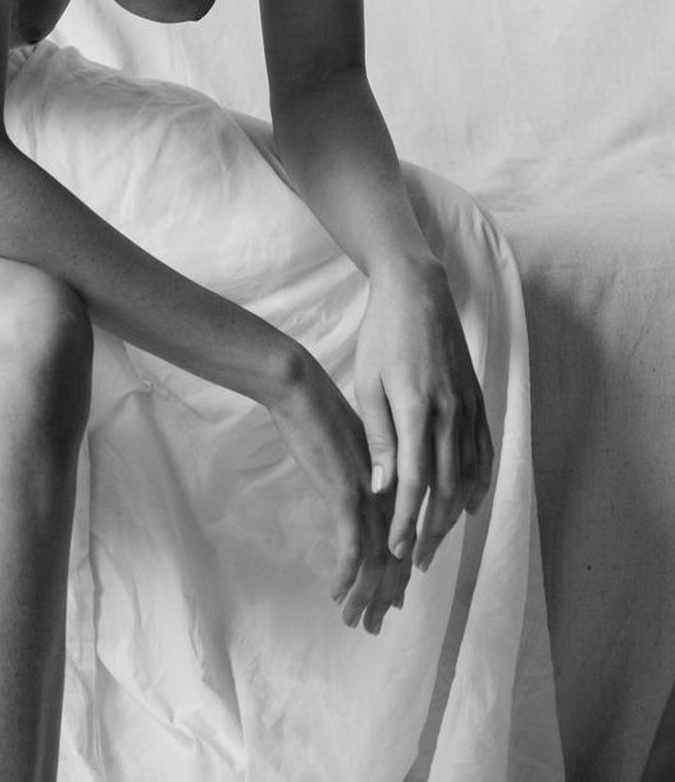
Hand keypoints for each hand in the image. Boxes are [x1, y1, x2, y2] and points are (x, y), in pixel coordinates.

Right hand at [269, 350, 410, 632]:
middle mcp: (389, 494)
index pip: (402, 542)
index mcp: (392, 484)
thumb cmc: (319, 413)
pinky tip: (336, 594)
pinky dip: (346, 576)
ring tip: (355, 621)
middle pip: (394, 559)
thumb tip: (362, 503)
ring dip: (365, 596)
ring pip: (376, 561)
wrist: (301, 389)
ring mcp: (370, 495)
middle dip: (384, 597)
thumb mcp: (349, 451)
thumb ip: (362, 479)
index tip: (391, 604)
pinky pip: (350, 549)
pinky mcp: (346, 494)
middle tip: (374, 626)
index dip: (398, 578)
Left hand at [354, 257, 493, 572]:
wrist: (418, 290)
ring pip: (468, 475)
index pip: (416, 482)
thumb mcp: (368, 383)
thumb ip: (379, 437)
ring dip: (453, 514)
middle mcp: (449, 412)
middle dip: (431, 530)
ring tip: (436, 540)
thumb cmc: (382, 334)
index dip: (408, 520)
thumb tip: (384, 489)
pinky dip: (478, 483)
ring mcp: (467, 406)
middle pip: (446, 488)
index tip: (397, 550)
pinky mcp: (476, 398)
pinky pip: (484, 451)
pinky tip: (467, 504)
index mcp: (416, 409)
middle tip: (416, 562)